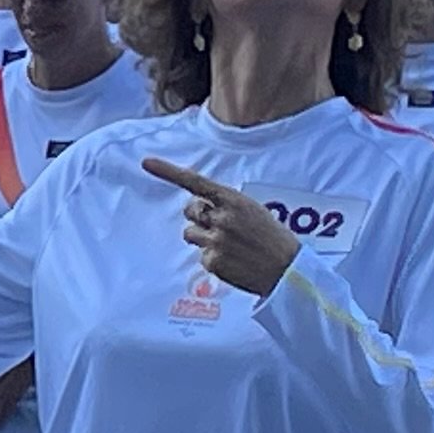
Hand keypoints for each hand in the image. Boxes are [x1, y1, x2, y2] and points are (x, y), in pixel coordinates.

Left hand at [139, 155, 302, 298]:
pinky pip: (201, 256)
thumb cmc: (271, 238)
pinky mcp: (212, 262)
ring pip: (189, 234)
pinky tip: (233, 262)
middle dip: (198, 216)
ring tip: (229, 246)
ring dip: (203, 237)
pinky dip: (213, 258)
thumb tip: (199, 207)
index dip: (168, 172)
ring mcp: (216, 241)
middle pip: (189, 210)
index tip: (146, 162)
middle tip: (219, 226)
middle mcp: (222, 218)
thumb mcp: (253, 211)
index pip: (196, 183)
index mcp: (234, 201)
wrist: (287, 270)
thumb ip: (226, 205)